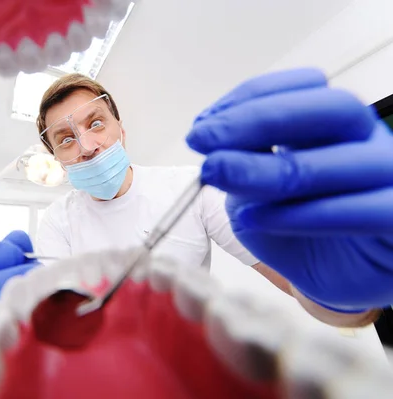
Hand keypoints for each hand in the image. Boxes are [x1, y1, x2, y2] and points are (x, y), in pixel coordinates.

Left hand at [186, 68, 392, 311]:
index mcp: (336, 128)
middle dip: (259, 118)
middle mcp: (369, 144)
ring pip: (344, 158)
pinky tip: (255, 218)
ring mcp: (391, 179)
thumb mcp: (256, 198)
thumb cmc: (301, 233)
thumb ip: (239, 171)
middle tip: (202, 140)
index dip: (249, 99)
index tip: (201, 126)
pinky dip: (303, 214)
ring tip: (216, 173)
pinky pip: (363, 211)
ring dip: (269, 166)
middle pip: (332, 108)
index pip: (303, 91)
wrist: (340, 284)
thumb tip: (210, 142)